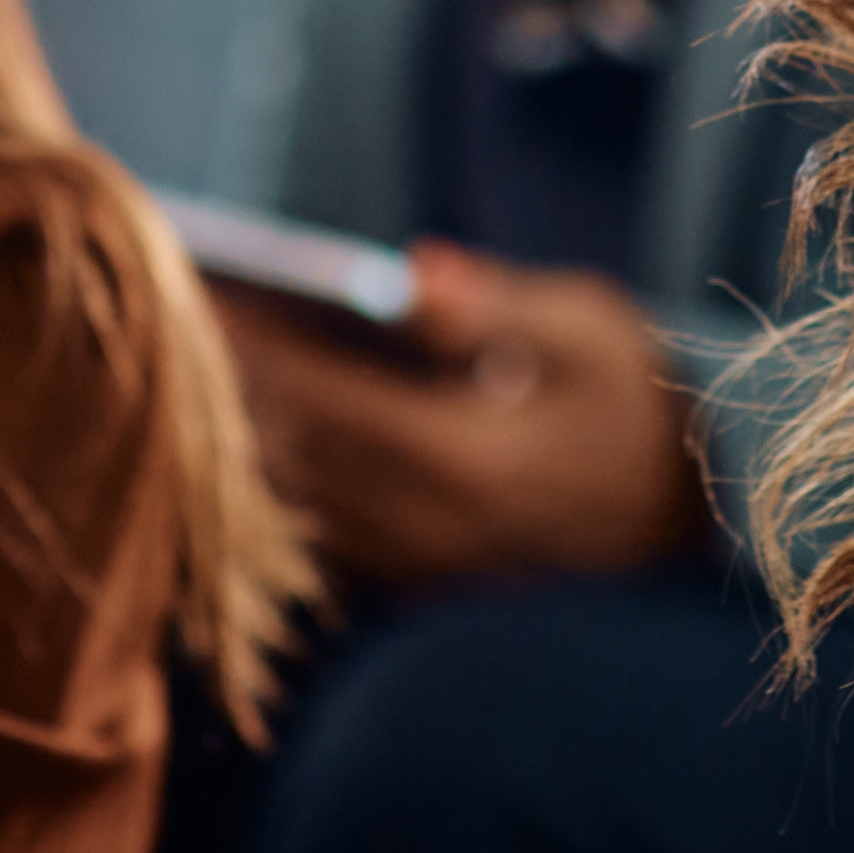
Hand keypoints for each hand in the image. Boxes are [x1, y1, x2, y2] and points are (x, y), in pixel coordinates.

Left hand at [222, 244, 707, 591]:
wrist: (695, 524)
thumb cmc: (643, 411)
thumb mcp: (589, 333)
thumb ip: (491, 306)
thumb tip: (410, 272)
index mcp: (462, 459)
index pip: (318, 397)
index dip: (246, 341)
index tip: (190, 282)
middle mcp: (424, 526)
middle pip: (282, 453)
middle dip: (218, 380)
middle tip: (159, 308)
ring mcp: (414, 564)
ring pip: (286, 499)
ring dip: (231, 430)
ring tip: (184, 358)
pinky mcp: (413, 580)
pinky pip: (311, 532)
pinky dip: (268, 479)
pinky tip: (241, 429)